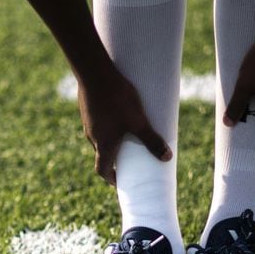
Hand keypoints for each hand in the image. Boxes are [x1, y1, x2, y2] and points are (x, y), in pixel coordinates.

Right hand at [77, 67, 171, 184]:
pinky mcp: (87, 108)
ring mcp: (87, 122)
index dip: (112, 178)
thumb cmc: (117, 100)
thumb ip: (152, 140)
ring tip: (126, 132)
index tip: (120, 180)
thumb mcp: (139, 121)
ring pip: (99, 137)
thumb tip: (167, 158)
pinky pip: (96, 123)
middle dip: (115, 158)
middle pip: (102, 154)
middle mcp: (92, 137)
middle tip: (129, 157)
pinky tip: (117, 112)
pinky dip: (106, 125)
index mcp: (103, 145)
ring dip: (110, 139)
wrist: (94, 73)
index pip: (102, 170)